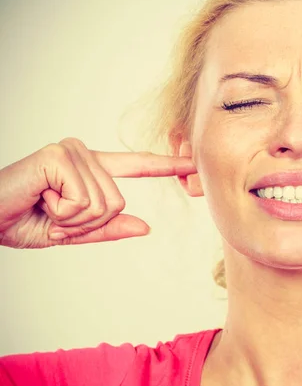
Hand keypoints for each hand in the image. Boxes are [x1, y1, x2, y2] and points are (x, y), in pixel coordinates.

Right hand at [0, 137, 196, 248]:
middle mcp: (84, 154)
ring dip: (72, 220)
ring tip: (46, 207)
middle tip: (53, 215)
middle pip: (118, 203)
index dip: (165, 165)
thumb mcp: (74, 232)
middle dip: (85, 223)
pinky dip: (63, 213)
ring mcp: (73, 152)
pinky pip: (85, 201)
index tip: (191, 163)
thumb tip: (146, 227)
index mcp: (90, 169)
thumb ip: (108, 228)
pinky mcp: (60, 157)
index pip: (135, 165)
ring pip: (105, 204)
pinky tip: (42, 199)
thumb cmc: (25, 221)